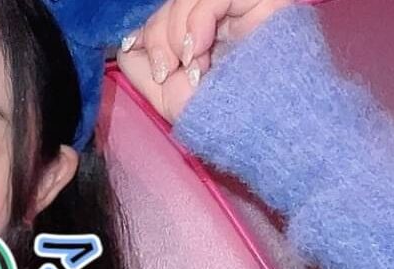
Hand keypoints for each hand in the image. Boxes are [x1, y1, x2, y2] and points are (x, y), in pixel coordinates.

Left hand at [116, 0, 292, 121]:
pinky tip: (199, 47)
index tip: (157, 69)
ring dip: (175, 32)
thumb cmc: (218, 118)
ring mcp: (241, 10)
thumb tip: (130, 38)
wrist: (258, 130)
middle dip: (159, 37)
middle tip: (169, 69)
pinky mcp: (263, 2)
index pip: (166, 16)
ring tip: (190, 64)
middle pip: (173, 4)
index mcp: (202, 39)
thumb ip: (140, 63)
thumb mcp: (164, 94)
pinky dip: (196, 19)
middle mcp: (222, 21)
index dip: (151, 35)